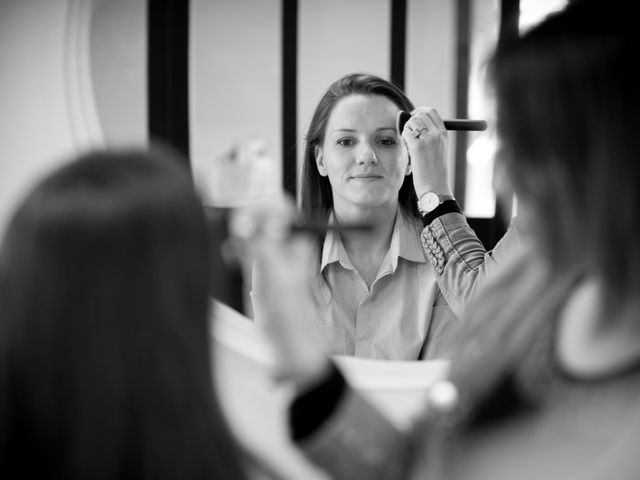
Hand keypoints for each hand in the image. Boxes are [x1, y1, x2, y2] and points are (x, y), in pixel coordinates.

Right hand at [234, 199, 330, 389]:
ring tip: (232, 252)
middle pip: (261, 215)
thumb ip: (263, 246)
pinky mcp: (258, 266)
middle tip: (236, 237)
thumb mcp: (275, 278)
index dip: (260, 209)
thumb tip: (248, 221)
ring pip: (250, 229)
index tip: (243, 223)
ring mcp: (270, 254)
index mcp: (297, 241)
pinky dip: (234, 247)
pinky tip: (231, 257)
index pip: (278, 208)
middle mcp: (285, 243)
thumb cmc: (289, 315)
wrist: (288, 345)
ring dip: (238, 235)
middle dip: (245, 222)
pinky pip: (243, 245)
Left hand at [401, 107, 451, 197]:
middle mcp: (437, 134)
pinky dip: (403, 138)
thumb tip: (415, 124)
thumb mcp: (438, 150)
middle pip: (420, 114)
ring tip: (409, 143)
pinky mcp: (418, 147)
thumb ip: (431, 137)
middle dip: (410, 121)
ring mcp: (428, 140)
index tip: (413, 116)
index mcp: (443, 134)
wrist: (435, 187)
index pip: (432, 112)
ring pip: (411, 122)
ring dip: (406, 130)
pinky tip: (406, 147)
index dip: (420, 111)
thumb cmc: (434, 172)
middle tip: (408, 132)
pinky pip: (405, 133)